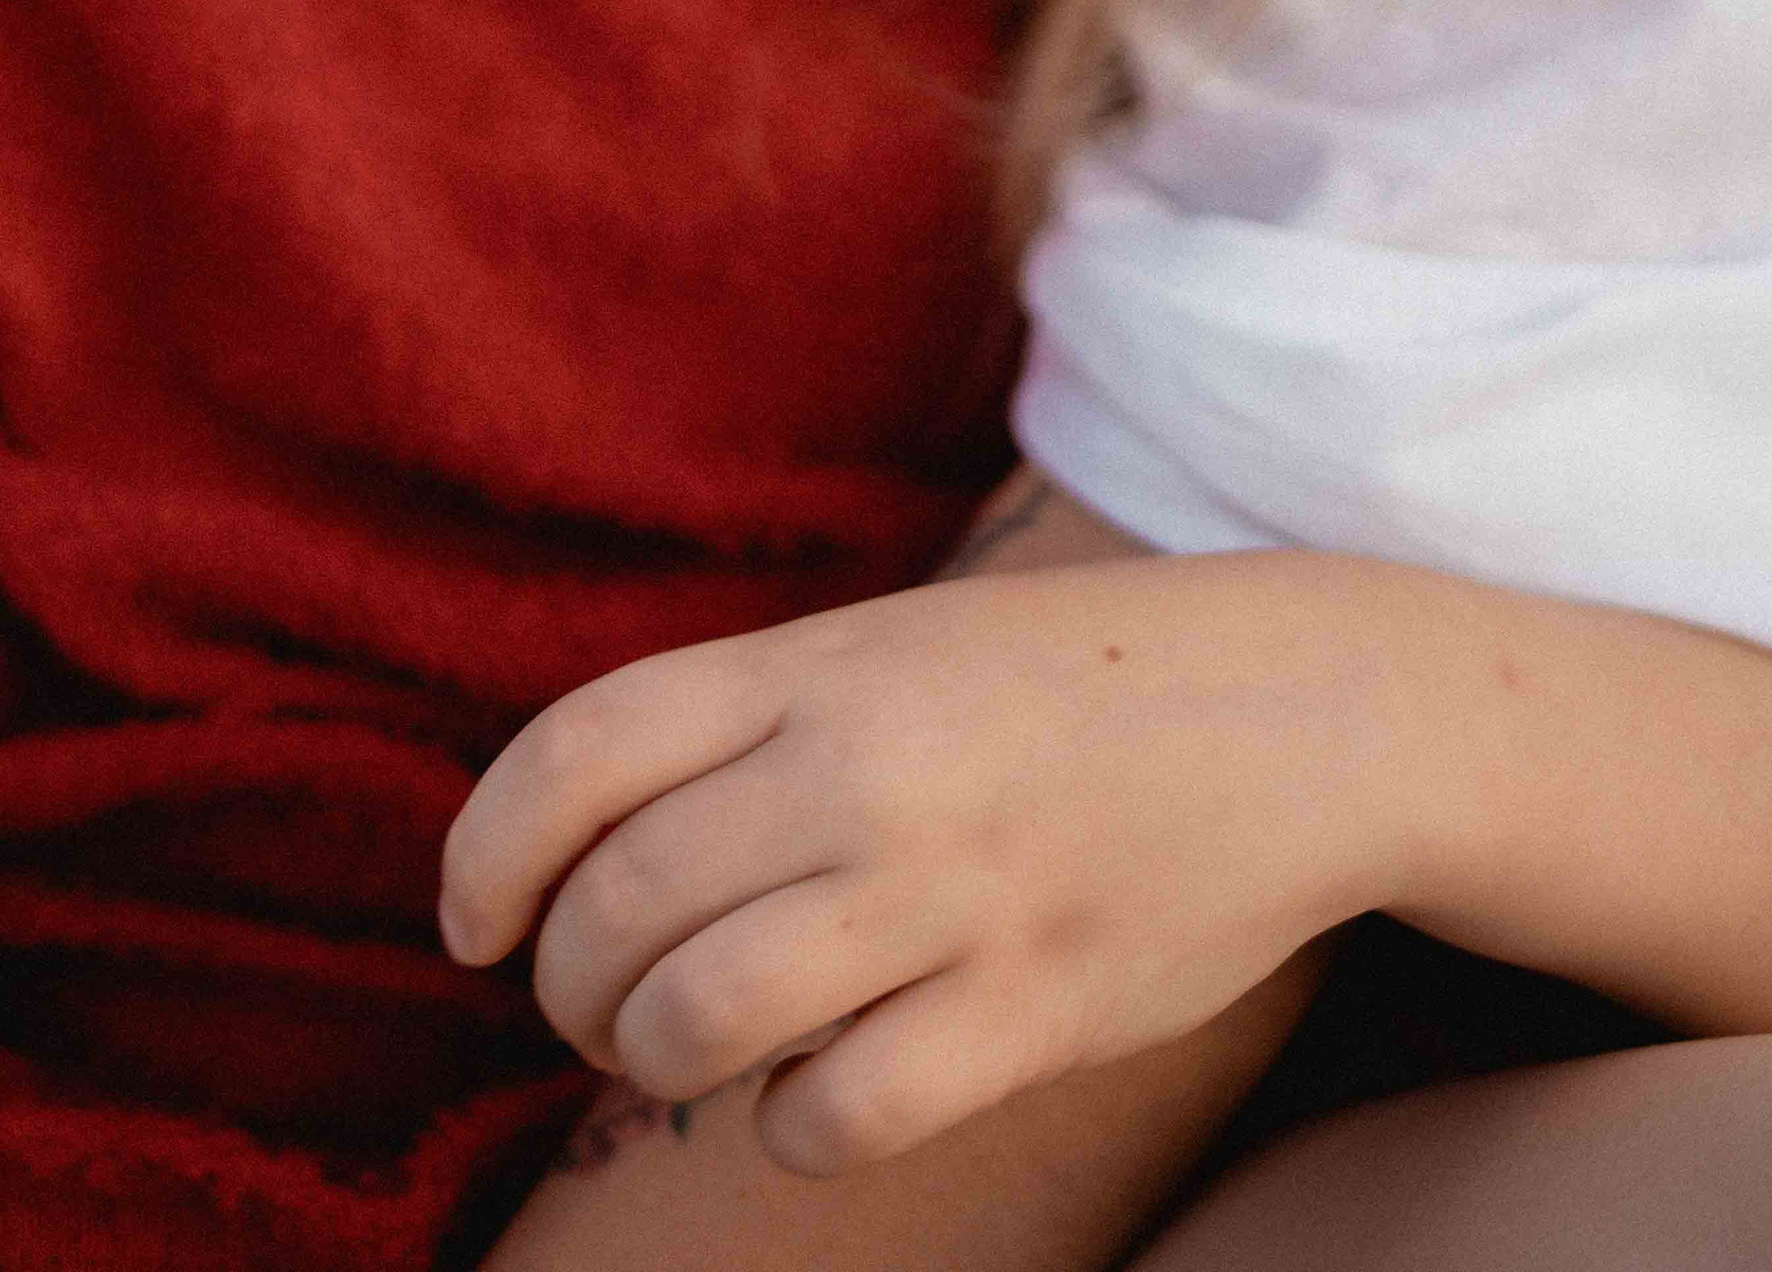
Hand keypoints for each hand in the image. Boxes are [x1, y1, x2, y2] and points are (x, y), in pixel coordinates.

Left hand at [441, 553, 1420, 1176]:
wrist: (1297, 705)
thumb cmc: (1061, 685)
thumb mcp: (889, 646)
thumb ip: (746, 726)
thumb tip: (574, 855)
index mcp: (814, 662)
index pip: (574, 753)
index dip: (485, 855)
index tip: (475, 926)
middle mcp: (863, 767)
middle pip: (615, 909)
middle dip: (567, 988)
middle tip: (595, 1004)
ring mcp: (951, 889)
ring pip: (699, 1020)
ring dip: (655, 1061)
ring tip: (684, 1049)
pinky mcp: (1036, 1008)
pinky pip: (838, 1114)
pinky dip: (791, 1126)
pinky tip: (817, 1090)